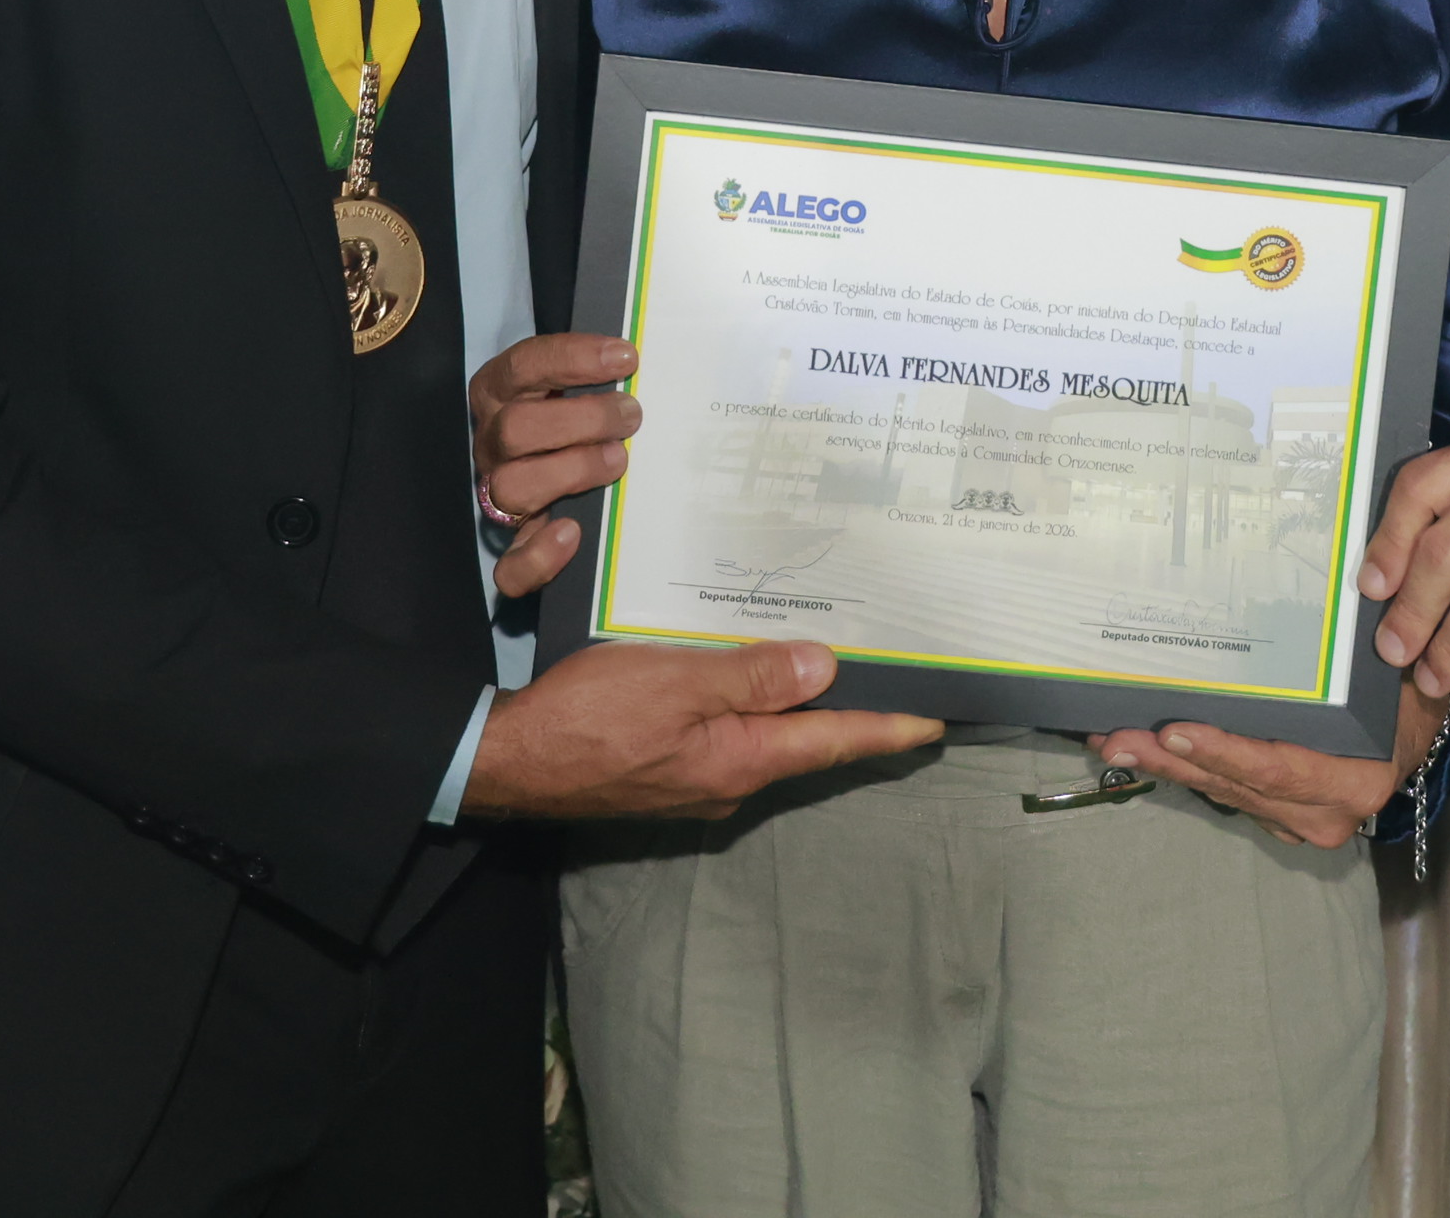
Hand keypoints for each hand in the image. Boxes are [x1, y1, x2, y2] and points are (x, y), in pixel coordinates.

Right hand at [461, 638, 942, 821]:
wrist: (507, 761)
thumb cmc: (587, 717)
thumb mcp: (673, 682)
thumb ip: (749, 676)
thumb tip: (824, 669)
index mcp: (742, 760)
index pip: (836, 741)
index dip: (892, 726)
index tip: (942, 719)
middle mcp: (730, 782)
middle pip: (809, 743)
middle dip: (855, 711)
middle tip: (899, 674)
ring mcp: (698, 783)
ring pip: (769, 739)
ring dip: (803, 707)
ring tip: (838, 666)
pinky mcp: (668, 773)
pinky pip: (731, 737)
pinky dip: (755, 708)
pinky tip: (754, 679)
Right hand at [473, 332, 638, 598]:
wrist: (567, 476)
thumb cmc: (582, 418)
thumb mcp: (580, 385)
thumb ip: (603, 375)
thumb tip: (647, 365)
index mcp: (502, 393)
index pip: (523, 366)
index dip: (573, 359)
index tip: (627, 358)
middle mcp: (493, 442)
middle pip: (515, 429)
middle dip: (581, 420)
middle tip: (631, 417)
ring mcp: (498, 494)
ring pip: (512, 487)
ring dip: (570, 471)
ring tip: (618, 462)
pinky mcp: (513, 546)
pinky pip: (509, 566)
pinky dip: (538, 555)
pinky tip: (572, 533)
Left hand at [1096, 677, 1449, 849]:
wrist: (1419, 733)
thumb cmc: (1405, 696)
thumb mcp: (1395, 676)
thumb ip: (1359, 662)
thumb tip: (1328, 614)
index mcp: (1354, 781)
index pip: (1278, 768)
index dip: (1225, 753)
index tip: (1175, 733)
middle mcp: (1324, 812)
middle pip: (1236, 786)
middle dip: (1171, 762)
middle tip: (1116, 738)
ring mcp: (1298, 821)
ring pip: (1223, 792)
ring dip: (1166, 767)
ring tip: (1113, 739)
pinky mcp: (1278, 816)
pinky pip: (1227, 792)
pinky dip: (1186, 771)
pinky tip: (1146, 748)